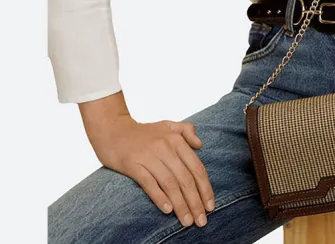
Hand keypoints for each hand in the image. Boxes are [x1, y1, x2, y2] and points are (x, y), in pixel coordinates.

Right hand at [90, 115, 214, 227]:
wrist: (112, 129)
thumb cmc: (142, 132)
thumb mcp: (167, 125)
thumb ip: (186, 131)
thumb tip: (200, 145)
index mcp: (176, 139)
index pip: (196, 167)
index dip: (205, 188)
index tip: (210, 206)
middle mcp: (165, 147)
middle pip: (185, 178)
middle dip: (195, 201)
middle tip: (201, 221)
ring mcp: (148, 156)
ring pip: (170, 183)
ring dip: (180, 204)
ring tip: (187, 221)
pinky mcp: (132, 164)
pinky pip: (149, 183)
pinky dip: (159, 197)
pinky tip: (167, 210)